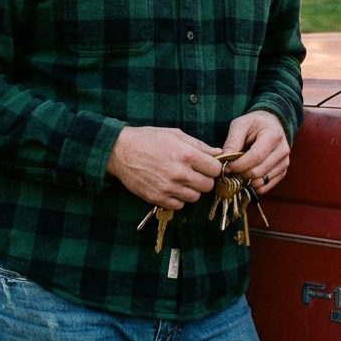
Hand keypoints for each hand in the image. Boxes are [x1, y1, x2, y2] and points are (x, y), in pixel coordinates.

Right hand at [107, 127, 221, 209]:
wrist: (120, 151)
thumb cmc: (149, 139)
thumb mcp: (176, 135)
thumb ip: (199, 145)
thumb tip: (219, 153)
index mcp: (186, 155)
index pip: (215, 169)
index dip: (213, 166)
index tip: (207, 164)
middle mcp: (179, 173)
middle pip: (208, 185)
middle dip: (204, 179)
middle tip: (194, 172)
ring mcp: (168, 188)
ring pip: (195, 197)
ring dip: (191, 190)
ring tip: (181, 179)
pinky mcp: (157, 198)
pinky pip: (179, 206)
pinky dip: (178, 199)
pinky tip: (171, 187)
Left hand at [219, 110, 289, 196]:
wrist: (272, 124)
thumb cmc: (254, 123)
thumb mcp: (241, 124)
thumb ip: (233, 140)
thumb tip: (225, 158)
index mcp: (273, 136)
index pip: (256, 157)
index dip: (239, 165)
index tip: (227, 166)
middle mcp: (282, 150)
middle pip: (259, 171)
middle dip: (241, 174)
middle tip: (231, 170)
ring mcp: (284, 162)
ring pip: (262, 181)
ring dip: (247, 180)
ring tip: (239, 171)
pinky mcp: (283, 171)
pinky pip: (267, 186)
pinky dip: (255, 185)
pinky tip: (248, 176)